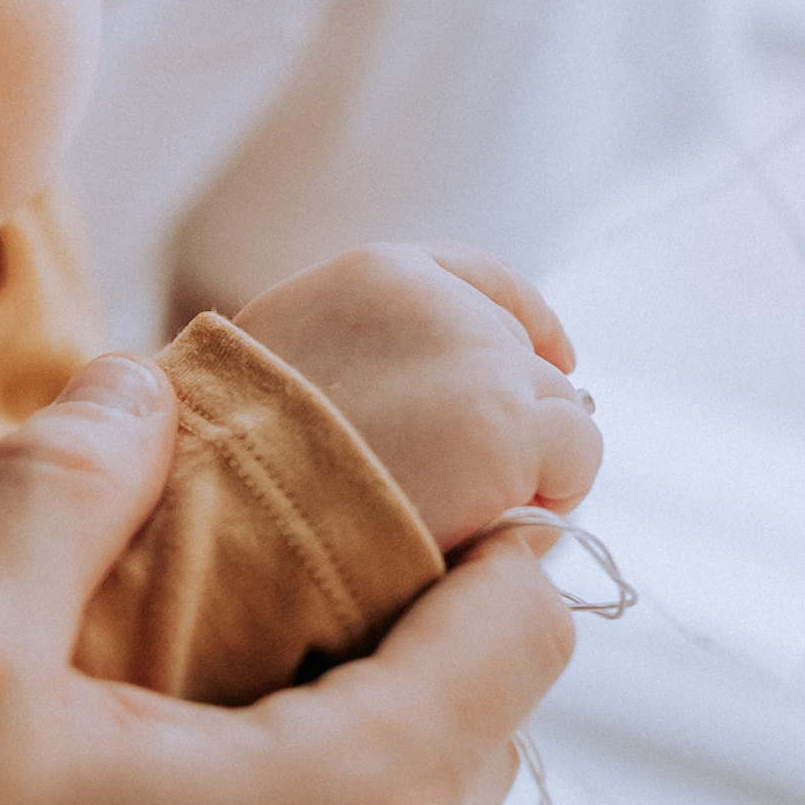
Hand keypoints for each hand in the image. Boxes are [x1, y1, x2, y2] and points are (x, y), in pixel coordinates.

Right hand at [0, 357, 575, 804]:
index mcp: (363, 798)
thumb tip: (136, 383)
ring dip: (367, 726)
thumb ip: (53, 491)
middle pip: (493, 703)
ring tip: (207, 684)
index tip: (368, 470)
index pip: (530, 607)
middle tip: (261, 556)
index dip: (473, 515)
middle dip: (408, 614)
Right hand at [232, 244, 601, 553]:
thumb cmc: (235, 467)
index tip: (554, 355)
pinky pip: (576, 458)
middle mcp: (438, 301)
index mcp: (373, 275)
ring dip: (532, 463)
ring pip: (556, 408)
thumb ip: (348, 356)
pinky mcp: (510, 429)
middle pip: (521, 352)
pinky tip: (502, 529)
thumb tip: (410, 405)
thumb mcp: (275, 369)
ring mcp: (480, 360)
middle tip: (472, 482)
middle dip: (511, 413)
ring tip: (477, 518)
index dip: (526, 319)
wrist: (228, 515)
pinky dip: (556, 496)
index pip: (480, 276)